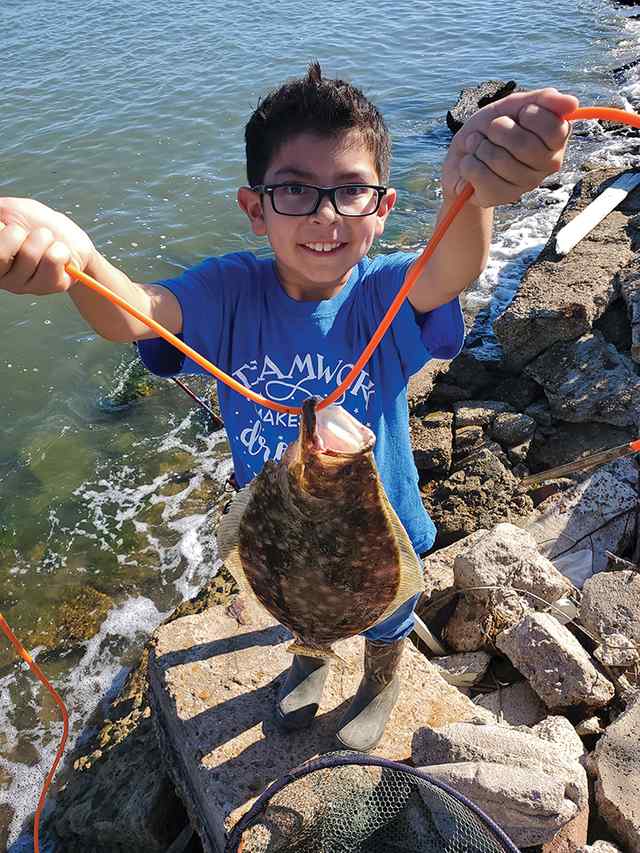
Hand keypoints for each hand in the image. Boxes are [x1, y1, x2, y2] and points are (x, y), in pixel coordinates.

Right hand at [0, 197, 94, 294]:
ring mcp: (22, 285)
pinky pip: (52, 260)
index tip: (10, 228)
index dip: (2, 231)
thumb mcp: (9, 211)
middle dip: (18, 234)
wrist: (71, 238)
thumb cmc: (37, 224)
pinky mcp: (47, 287)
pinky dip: (60, 248)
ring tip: (47, 243)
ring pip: (29, 255)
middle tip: (29, 235)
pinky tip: (60, 255)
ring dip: (44, 239)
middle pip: (1, 254)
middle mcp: (2, 276)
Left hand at [441, 88, 579, 206]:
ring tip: (477, 145)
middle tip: (492, 128)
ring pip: (499, 160)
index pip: (555, 129)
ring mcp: (525, 185)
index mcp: (556, 141)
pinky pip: (481, 176)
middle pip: (525, 146)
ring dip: (480, 146)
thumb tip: (573, 103)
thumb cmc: (492, 129)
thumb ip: (542, 100)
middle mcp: (546, 166)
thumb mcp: (513, 106)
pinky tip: (471, 162)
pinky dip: (468, 163)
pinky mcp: (501, 198)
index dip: (532, 115)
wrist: (462, 155)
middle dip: (499, 129)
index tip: (520, 113)